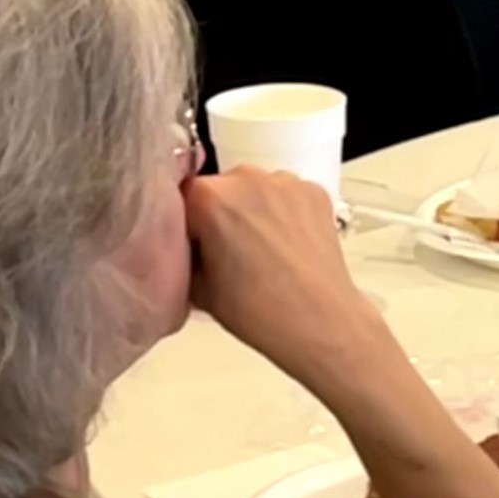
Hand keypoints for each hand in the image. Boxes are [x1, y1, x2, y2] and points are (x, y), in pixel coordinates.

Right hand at [186, 167, 381, 380]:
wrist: (316, 319)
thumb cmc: (256, 308)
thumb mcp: (195, 286)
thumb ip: (182, 253)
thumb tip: (186, 245)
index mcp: (209, 197)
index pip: (182, 197)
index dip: (185, 223)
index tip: (191, 244)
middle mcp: (247, 178)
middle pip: (220, 189)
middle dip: (219, 213)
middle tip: (226, 251)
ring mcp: (285, 182)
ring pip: (255, 190)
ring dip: (253, 210)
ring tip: (262, 251)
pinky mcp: (315, 191)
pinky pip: (287, 196)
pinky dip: (284, 212)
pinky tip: (286, 245)